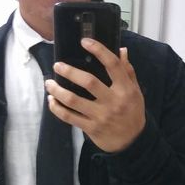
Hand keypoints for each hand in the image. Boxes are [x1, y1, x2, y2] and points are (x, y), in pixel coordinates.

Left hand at [44, 38, 145, 152]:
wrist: (133, 142)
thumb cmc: (133, 113)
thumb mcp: (135, 92)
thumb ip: (128, 71)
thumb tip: (122, 50)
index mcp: (125, 89)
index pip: (112, 65)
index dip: (98, 50)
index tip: (84, 42)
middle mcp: (112, 101)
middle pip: (88, 82)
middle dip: (69, 72)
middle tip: (57, 65)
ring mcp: (100, 116)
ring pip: (73, 100)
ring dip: (57, 90)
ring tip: (49, 83)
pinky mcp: (91, 128)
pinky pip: (69, 117)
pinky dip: (57, 108)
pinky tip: (51, 101)